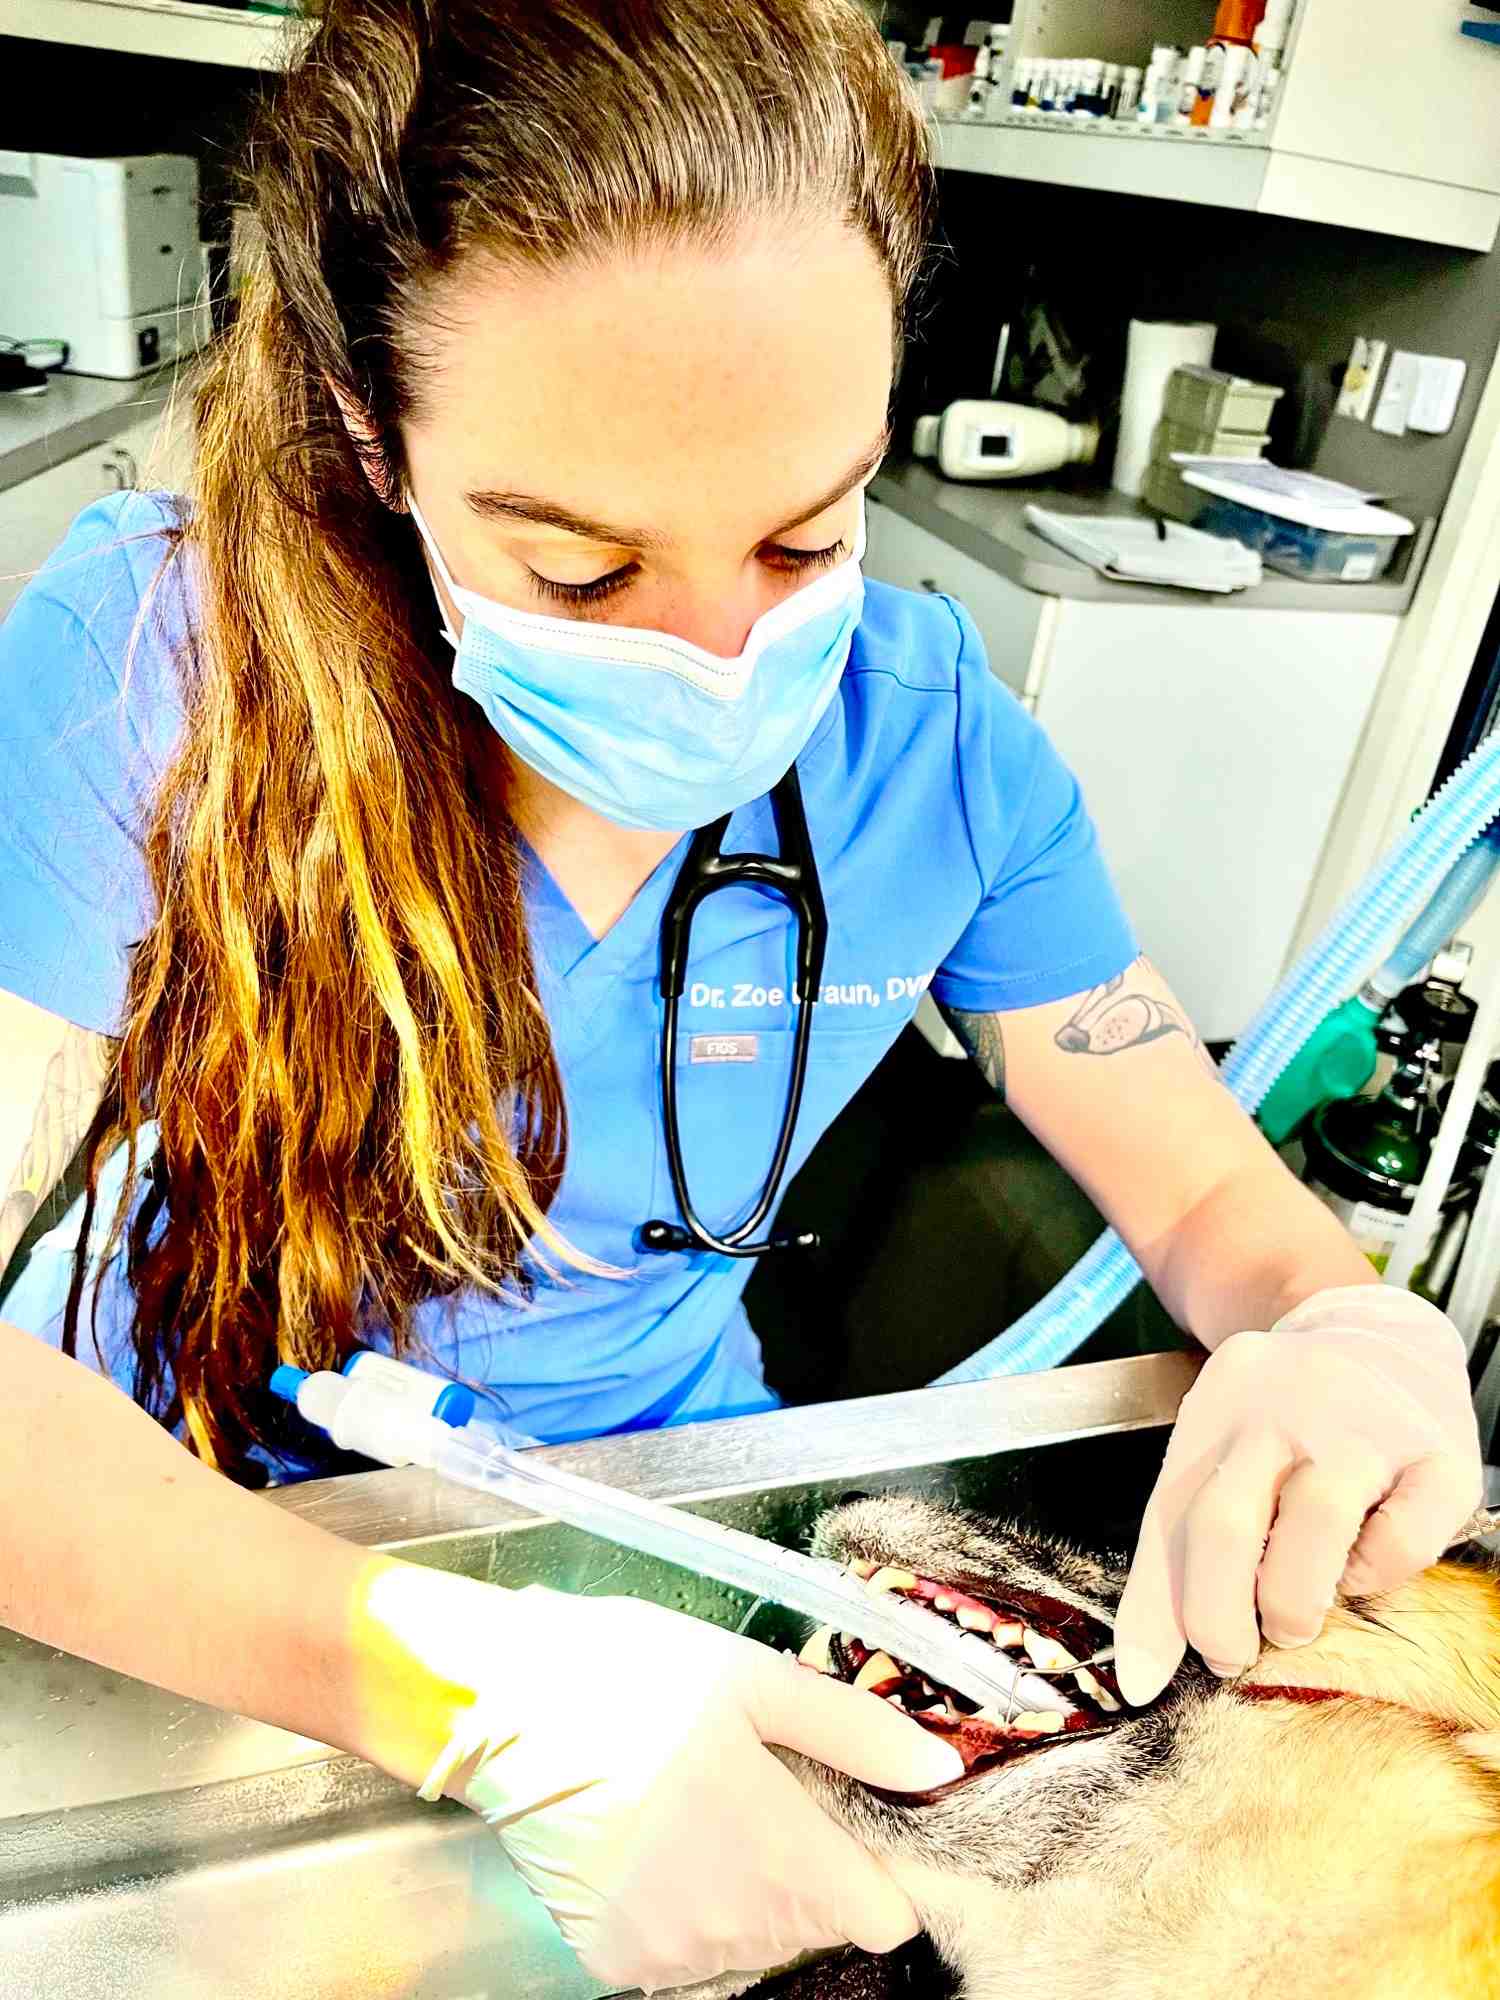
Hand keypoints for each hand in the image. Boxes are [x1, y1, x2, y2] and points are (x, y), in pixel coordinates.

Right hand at [419, 1585, 964, 1992]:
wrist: (501, 1706)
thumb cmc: (633, 1677)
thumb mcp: (755, 1681)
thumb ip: (856, 1733)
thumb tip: (943, 1769)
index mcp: (781, 1856)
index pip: (884, 1916)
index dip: (881, 1868)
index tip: (856, 1818)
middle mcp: (732, 1925)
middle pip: (816, 1925)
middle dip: (809, 1866)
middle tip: (766, 1787)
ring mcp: (668, 1952)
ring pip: (751, 1940)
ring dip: (747, 1889)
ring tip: (705, 1805)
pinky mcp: (615, 1963)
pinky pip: (683, 1949)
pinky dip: (684, 1907)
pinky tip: (659, 1841)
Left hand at [1114, 1284, 1482, 1705]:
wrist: (1380, 1332)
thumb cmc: (1286, 1416)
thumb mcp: (1217, 1455)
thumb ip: (1175, 1554)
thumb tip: (1140, 1672)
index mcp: (1218, 1406)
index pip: (1170, 1514)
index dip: (1156, 1608)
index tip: (1143, 1681)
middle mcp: (1284, 1405)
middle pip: (1228, 1522)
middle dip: (1218, 1614)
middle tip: (1231, 1652)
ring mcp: (1366, 1424)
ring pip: (1314, 1530)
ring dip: (1293, 1601)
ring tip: (1293, 1617)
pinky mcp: (1440, 1456)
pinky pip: (1400, 1542)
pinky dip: (1375, 1575)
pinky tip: (1362, 1558)